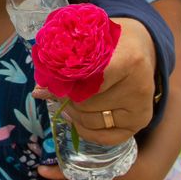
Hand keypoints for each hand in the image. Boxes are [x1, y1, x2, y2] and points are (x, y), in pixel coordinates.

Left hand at [39, 17, 154, 142]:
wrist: (142, 46)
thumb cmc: (111, 42)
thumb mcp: (91, 43)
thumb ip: (67, 64)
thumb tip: (38, 92)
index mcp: (128, 60)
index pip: (85, 80)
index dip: (63, 81)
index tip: (51, 78)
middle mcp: (138, 87)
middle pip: (85, 102)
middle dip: (66, 97)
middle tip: (60, 88)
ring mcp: (140, 107)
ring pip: (90, 120)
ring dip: (74, 112)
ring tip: (70, 99)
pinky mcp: (140, 122)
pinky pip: (105, 137)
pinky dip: (85, 130)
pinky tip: (77, 118)